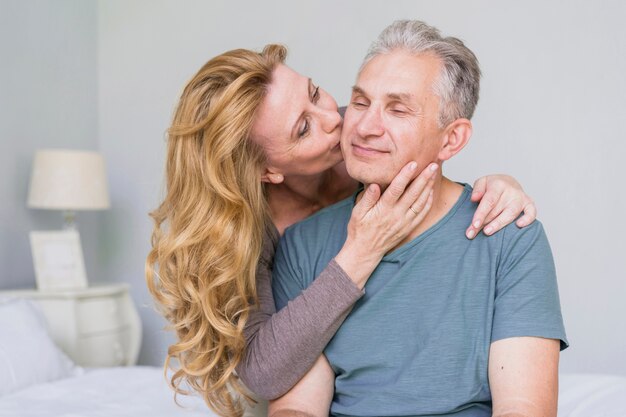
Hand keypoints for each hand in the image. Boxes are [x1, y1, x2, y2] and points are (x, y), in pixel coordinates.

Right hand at [335, 161, 436, 287]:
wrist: (365, 251)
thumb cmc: (359, 229)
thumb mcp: (357, 212)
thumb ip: (367, 198)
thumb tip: (374, 184)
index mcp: (383, 209)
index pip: (396, 189)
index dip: (405, 175)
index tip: (413, 163)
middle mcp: (396, 215)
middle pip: (413, 193)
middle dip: (424, 178)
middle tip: (433, 164)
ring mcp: (404, 222)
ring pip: (420, 202)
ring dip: (428, 187)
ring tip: (434, 174)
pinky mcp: (408, 228)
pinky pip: (421, 214)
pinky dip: (428, 202)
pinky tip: (431, 191)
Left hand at [465, 175, 536, 238]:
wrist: (508, 182)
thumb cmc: (492, 186)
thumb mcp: (482, 182)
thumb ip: (477, 190)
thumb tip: (474, 199)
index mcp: (498, 184)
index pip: (489, 201)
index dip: (481, 214)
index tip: (474, 225)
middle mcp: (511, 191)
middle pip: (496, 210)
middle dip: (484, 223)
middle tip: (472, 233)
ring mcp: (521, 198)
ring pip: (510, 213)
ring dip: (499, 224)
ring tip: (487, 232)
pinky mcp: (528, 203)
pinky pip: (531, 212)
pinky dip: (528, 219)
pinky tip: (519, 225)